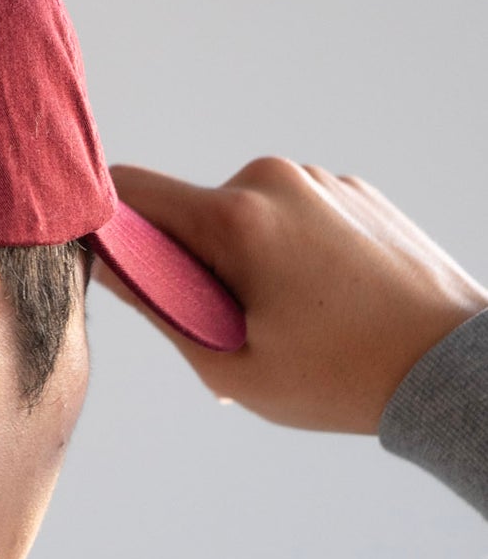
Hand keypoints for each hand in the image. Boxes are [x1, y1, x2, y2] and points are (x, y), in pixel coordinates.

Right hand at [94, 156, 487, 432]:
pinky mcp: (355, 191)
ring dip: (246, 259)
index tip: (114, 265)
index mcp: (236, 220)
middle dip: (194, 263)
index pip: (129, 192)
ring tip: (293, 320)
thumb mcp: (231, 366)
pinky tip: (328, 302)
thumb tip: (111, 263)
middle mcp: (274, 180)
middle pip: (193, 212)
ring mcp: (321, 180)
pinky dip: (292, 251)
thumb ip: (159, 307)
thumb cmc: (342, 377)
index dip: (105, 224)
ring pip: (245, 215)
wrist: (455, 366)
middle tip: (236, 328)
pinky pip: (294, 214)